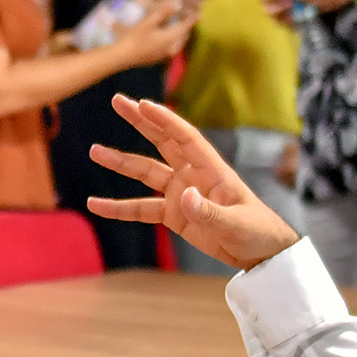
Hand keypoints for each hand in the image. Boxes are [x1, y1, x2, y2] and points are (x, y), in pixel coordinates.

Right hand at [87, 96, 301, 270]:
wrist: (261, 255)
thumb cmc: (257, 232)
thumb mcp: (236, 224)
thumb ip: (209, 212)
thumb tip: (184, 197)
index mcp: (212, 170)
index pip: (184, 137)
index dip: (164, 119)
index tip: (141, 104)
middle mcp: (193, 176)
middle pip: (162, 142)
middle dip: (140, 121)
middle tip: (117, 101)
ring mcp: (181, 194)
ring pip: (146, 173)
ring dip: (121, 162)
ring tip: (95, 151)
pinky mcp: (174, 215)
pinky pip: (141, 209)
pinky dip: (119, 207)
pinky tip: (96, 204)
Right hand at [116, 0, 196, 66]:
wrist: (121, 56)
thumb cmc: (134, 37)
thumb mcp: (148, 21)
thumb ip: (164, 12)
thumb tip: (179, 3)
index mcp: (171, 37)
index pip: (187, 25)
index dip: (193, 16)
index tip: (198, 9)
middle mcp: (172, 48)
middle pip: (185, 35)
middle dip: (187, 25)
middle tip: (188, 15)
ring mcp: (165, 55)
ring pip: (179, 42)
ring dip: (180, 33)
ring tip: (178, 24)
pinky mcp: (158, 59)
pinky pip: (171, 47)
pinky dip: (173, 40)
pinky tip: (166, 36)